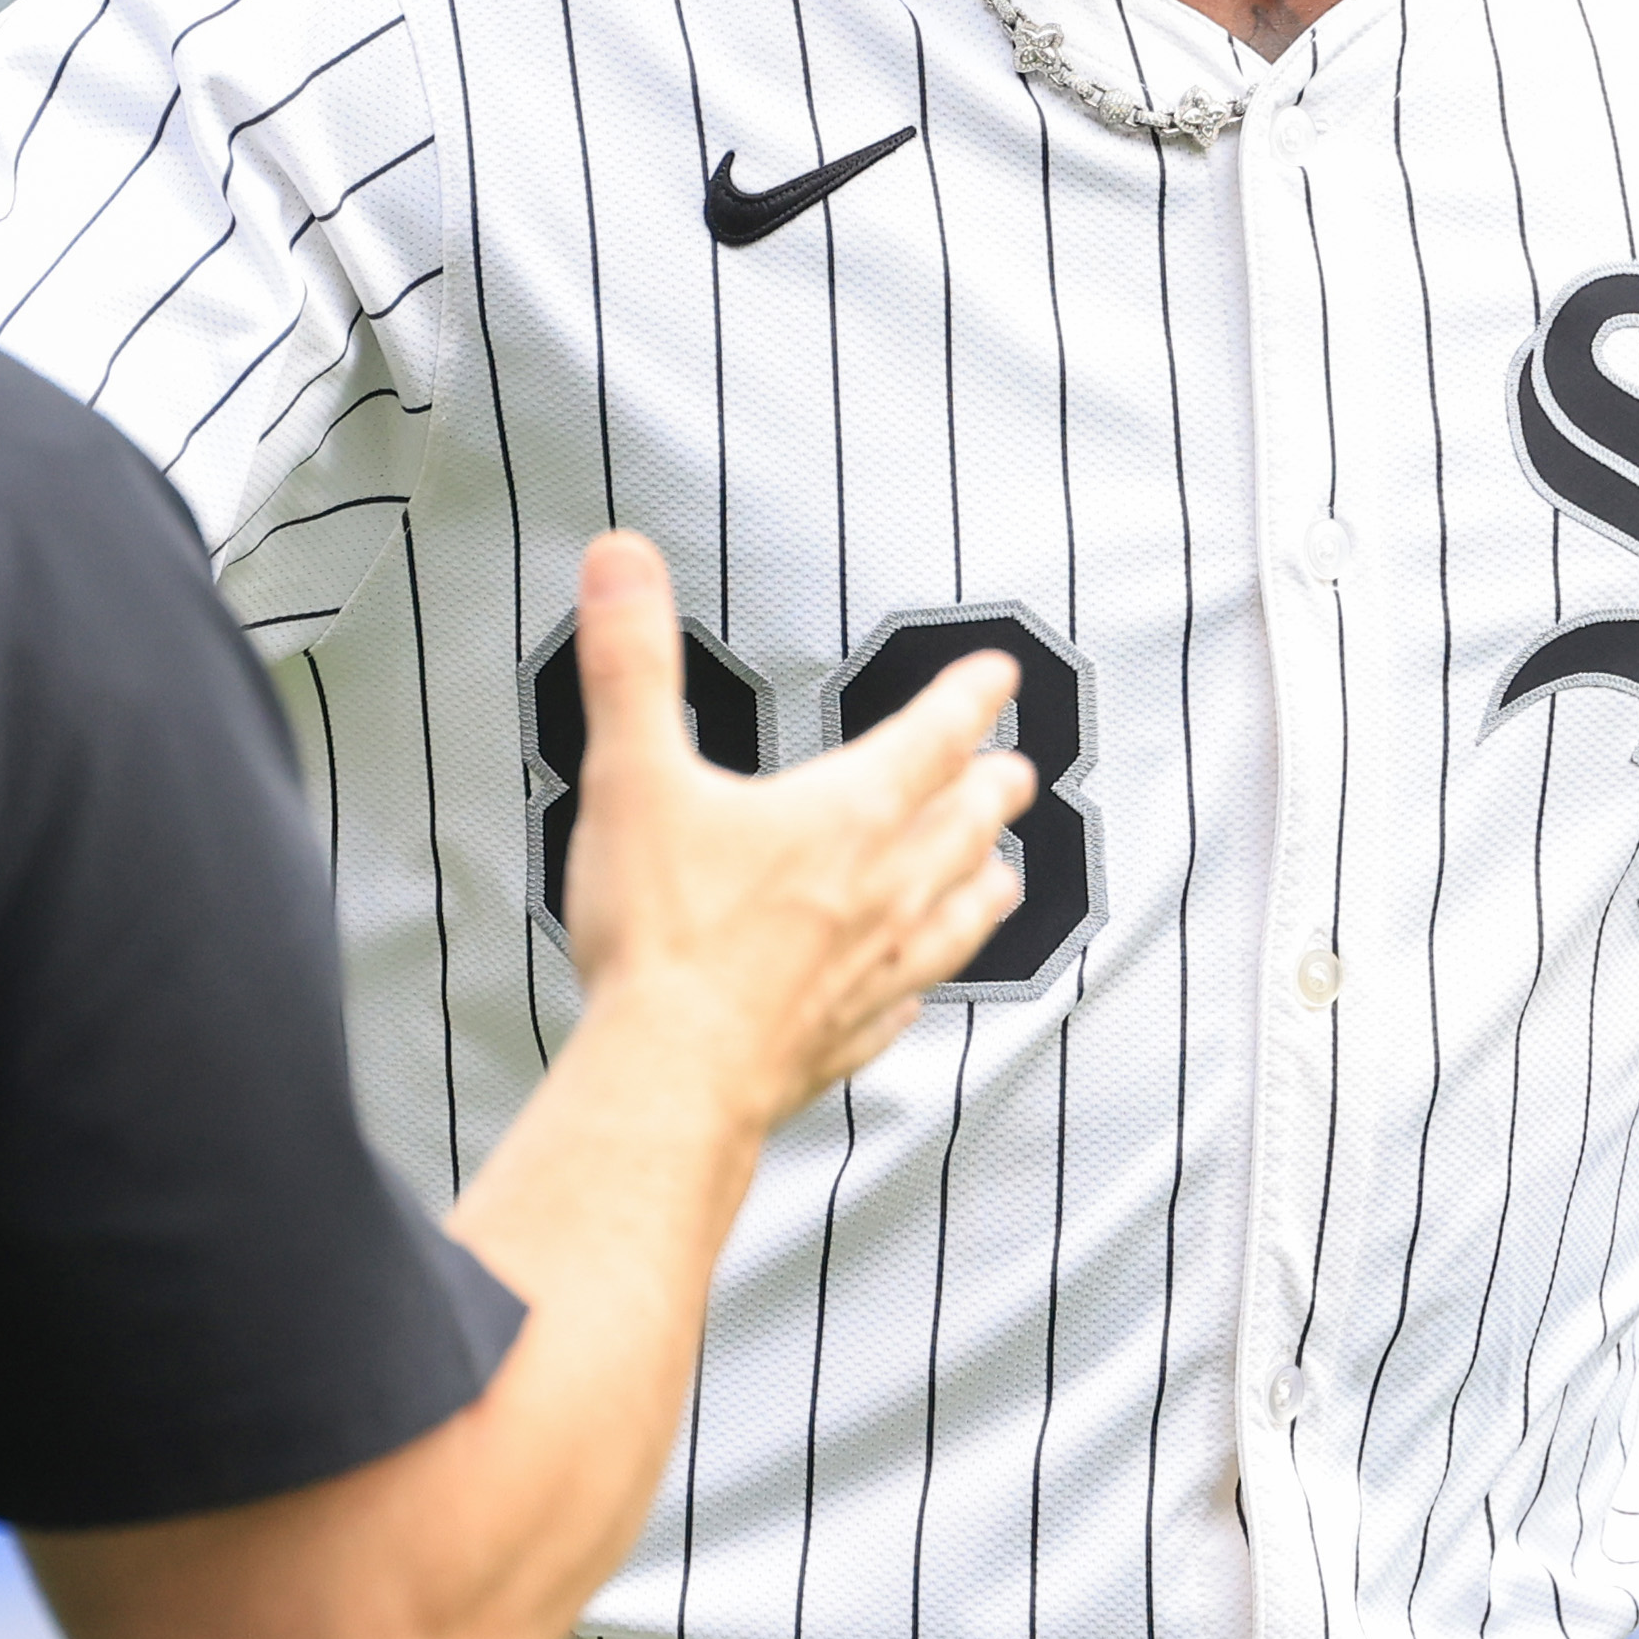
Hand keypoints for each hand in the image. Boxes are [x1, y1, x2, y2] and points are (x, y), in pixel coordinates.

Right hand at [557, 531, 1031, 1121]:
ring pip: (956, 918)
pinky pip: (903, 1004)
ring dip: (983, 886)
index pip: (931, 735)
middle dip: (990, 791)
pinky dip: (919, 985)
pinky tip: (915, 994)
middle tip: (1016, 774)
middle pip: (961, 826)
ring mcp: (874, 970)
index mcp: (846, 816)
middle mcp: (882, 890)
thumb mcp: (634, 774)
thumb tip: (622, 562)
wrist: (671, 1076)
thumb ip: (632, 662)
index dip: (968, 696)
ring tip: (1003, 879)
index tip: (998, 674)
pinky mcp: (847, 1038)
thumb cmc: (663, 937)